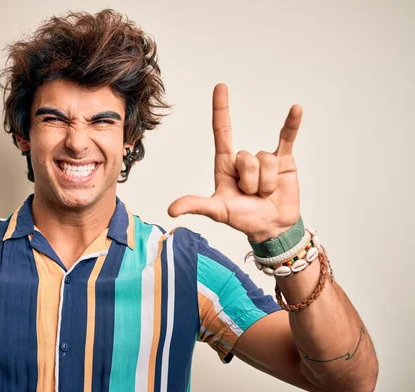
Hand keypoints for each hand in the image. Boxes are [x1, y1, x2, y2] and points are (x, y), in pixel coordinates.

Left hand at [168, 84, 301, 241]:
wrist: (272, 227)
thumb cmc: (242, 217)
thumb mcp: (218, 211)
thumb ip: (196, 205)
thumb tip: (171, 210)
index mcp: (225, 164)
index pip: (222, 131)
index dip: (221, 109)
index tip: (220, 87)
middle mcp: (244, 158)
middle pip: (247, 158)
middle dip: (250, 183)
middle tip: (250, 195)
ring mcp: (264, 157)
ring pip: (265, 161)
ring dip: (266, 183)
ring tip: (264, 194)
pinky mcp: (284, 160)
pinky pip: (287, 138)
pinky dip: (292, 124)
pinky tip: (296, 109)